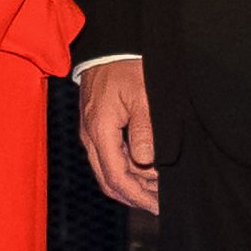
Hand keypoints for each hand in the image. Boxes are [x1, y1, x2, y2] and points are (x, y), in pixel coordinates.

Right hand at [76, 62, 159, 213]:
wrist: (108, 44)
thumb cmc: (126, 65)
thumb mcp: (143, 94)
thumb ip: (144, 130)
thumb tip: (145, 162)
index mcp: (100, 130)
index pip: (117, 177)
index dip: (139, 196)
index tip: (160, 206)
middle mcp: (90, 136)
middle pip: (108, 181)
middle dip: (135, 197)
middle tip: (160, 204)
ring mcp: (90, 133)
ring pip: (107, 172)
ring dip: (133, 184)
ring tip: (158, 189)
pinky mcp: (96, 127)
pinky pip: (108, 158)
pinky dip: (127, 170)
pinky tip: (146, 170)